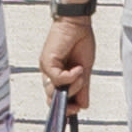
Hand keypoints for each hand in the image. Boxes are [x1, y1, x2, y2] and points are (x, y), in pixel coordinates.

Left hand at [41, 1, 95, 116]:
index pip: (56, 98)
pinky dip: (71, 77)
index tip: (77, 108)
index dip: (65, 106)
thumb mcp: (85, 70)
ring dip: (72, 86)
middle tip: (80, 94)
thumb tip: (83, 105)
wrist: (77, 23)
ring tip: (81, 73)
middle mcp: (49, 74)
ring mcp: (46, 69)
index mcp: (57, 76)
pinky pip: (58, 79)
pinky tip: (78, 68)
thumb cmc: (80, 42)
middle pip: (54, 99)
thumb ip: (83, 88)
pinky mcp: (47, 62)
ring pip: (55, 92)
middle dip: (69, 100)